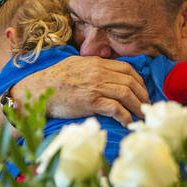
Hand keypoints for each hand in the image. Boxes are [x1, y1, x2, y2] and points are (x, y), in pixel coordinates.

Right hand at [13, 56, 149, 124]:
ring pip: (127, 94)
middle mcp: (100, 73)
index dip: (139, 80)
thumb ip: (92, 66)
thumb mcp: (76, 64)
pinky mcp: (92, 102)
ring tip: (141, 116)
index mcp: (98, 63)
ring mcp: (97, 87)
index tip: (142, 90)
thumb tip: (104, 71)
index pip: (127, 68)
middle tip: (146, 106)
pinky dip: (126, 116)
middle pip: (131, 82)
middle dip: (143, 95)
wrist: (39, 89)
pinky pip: (116, 108)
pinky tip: (128, 122)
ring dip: (138, 106)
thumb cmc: (54, 79)